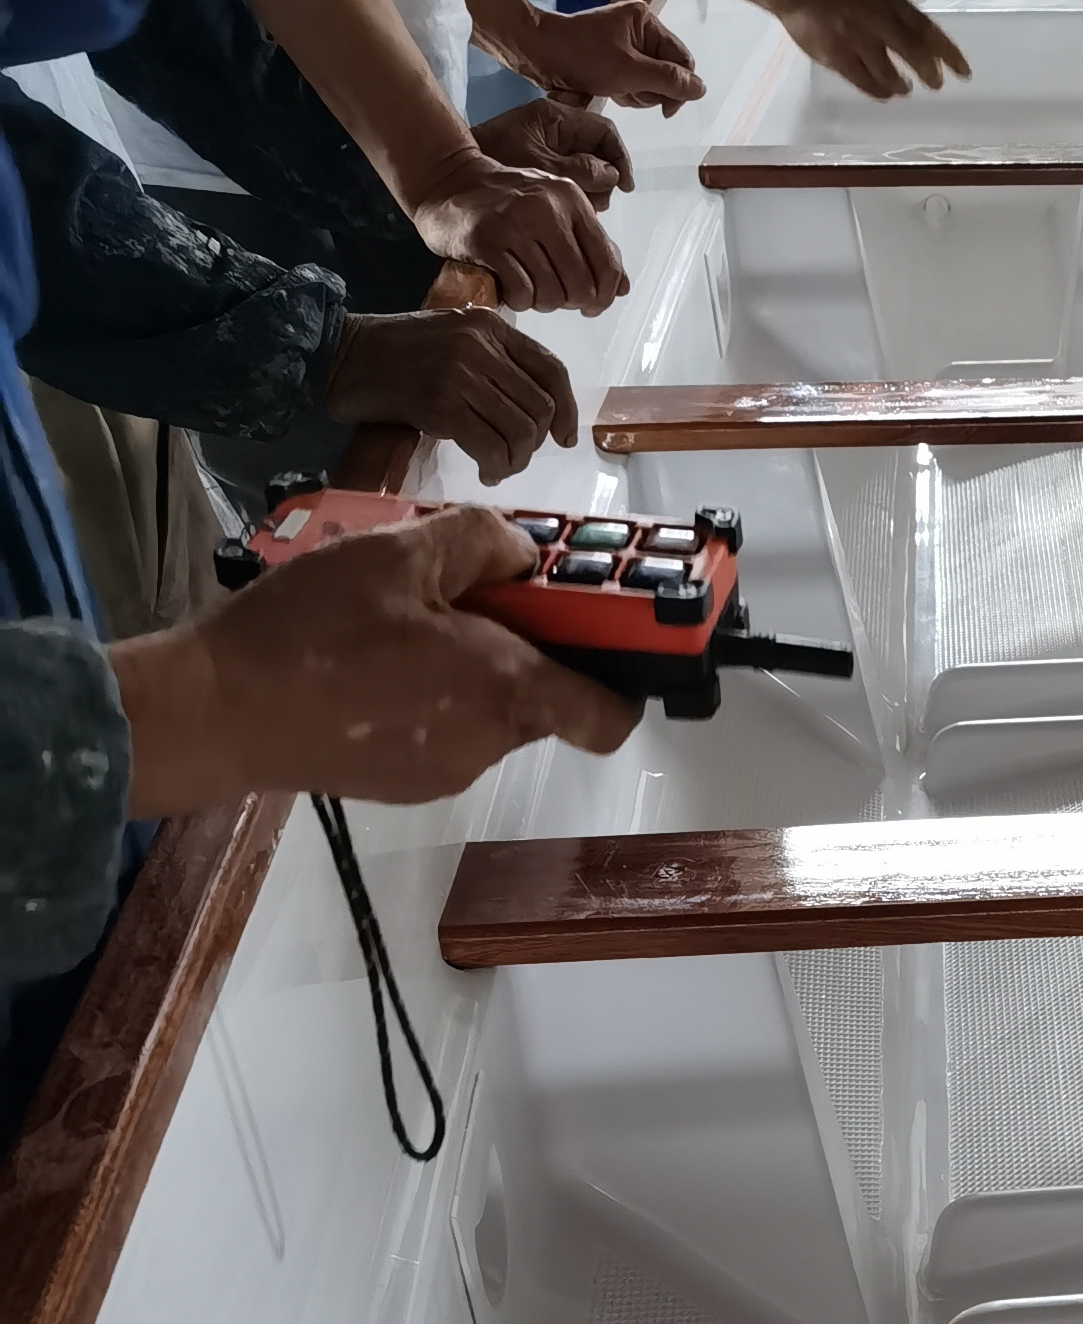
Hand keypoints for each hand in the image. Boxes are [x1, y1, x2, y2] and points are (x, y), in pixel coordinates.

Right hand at [115, 508, 635, 813]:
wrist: (219, 711)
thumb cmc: (310, 632)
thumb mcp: (397, 554)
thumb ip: (480, 542)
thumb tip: (525, 551)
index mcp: (506, 690)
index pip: (610, 711)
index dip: (622, 670)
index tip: (604, 628)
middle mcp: (489, 741)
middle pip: (541, 693)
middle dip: (520, 643)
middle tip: (465, 591)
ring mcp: (447, 769)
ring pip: (487, 708)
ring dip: (465, 664)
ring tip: (400, 619)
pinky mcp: (405, 782)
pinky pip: (441, 728)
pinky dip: (426, 694)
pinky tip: (370, 659)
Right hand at [323, 307, 579, 481]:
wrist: (337, 354)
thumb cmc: (395, 353)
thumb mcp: (453, 339)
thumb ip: (496, 362)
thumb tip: (541, 413)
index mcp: (489, 325)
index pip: (551, 370)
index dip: (568, 411)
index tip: (564, 438)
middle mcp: (480, 345)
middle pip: (540, 408)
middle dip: (533, 443)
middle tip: (512, 457)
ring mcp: (461, 373)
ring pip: (521, 431)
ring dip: (514, 460)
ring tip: (497, 466)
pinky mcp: (440, 403)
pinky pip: (491, 447)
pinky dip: (495, 467)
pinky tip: (485, 472)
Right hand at [401, 145, 627, 314]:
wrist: (448, 179)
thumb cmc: (507, 202)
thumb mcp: (555, 210)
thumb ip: (590, 245)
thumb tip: (620, 288)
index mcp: (571, 198)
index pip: (606, 264)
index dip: (603, 295)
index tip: (591, 305)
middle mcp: (546, 207)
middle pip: (581, 285)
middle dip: (570, 302)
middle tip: (554, 297)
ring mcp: (516, 222)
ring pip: (551, 292)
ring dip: (543, 302)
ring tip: (530, 289)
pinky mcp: (487, 241)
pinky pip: (521, 292)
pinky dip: (520, 300)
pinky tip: (512, 288)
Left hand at [473, 98, 633, 208]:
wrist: (453, 172)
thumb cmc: (495, 160)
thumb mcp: (541, 166)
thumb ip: (579, 170)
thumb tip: (611, 176)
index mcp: (556, 118)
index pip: (604, 131)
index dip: (620, 158)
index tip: (624, 187)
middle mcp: (556, 130)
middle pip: (599, 154)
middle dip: (603, 182)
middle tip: (596, 204)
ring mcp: (549, 149)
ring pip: (587, 171)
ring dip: (590, 194)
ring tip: (577, 211)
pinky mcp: (541, 166)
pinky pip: (571, 181)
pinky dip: (574, 198)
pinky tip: (564, 212)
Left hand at [519, 0, 704, 114]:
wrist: (539, 53)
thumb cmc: (582, 56)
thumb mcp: (630, 71)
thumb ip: (669, 80)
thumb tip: (701, 89)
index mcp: (647, 20)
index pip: (682, 60)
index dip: (678, 87)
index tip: (665, 110)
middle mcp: (641, 28)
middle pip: (669, 72)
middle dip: (652, 89)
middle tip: (629, 91)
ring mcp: (628, 43)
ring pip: (653, 81)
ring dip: (638, 94)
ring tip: (616, 90)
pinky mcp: (616, 57)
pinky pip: (636, 82)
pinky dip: (627, 91)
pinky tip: (610, 90)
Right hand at [778, 0, 968, 97]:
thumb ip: (900, 18)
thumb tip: (931, 50)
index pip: (926, 28)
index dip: (948, 53)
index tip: (963, 73)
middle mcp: (874, 18)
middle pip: (912, 52)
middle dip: (928, 72)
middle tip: (935, 84)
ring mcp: (855, 39)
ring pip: (889, 74)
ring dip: (901, 85)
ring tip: (903, 88)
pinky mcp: (837, 58)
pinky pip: (866, 83)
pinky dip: (880, 91)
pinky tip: (885, 93)